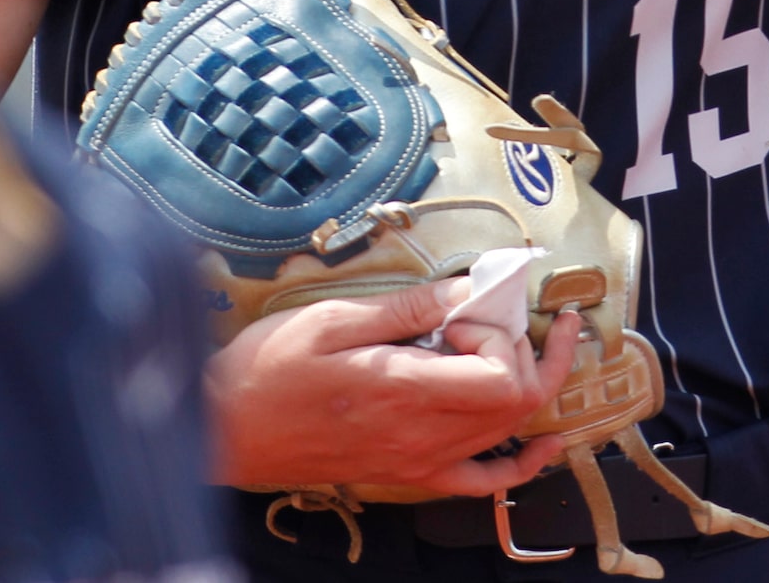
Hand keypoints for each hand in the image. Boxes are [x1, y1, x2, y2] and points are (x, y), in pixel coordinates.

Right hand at [207, 279, 584, 495]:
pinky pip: (484, 480)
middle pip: (519, 401)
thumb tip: (466, 288)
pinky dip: (522, 461)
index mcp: (404, 390)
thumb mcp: (333, 319)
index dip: (503, 333)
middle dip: (530, 348)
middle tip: (504, 312)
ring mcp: (419, 461)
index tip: (468, 306)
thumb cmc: (267, 370)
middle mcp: (422, 435)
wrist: (226, 430)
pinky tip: (542, 441)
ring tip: (531, 342)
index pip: (503, 375)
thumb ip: (407, 308)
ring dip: (531, 383)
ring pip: (508, 432)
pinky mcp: (408, 474)